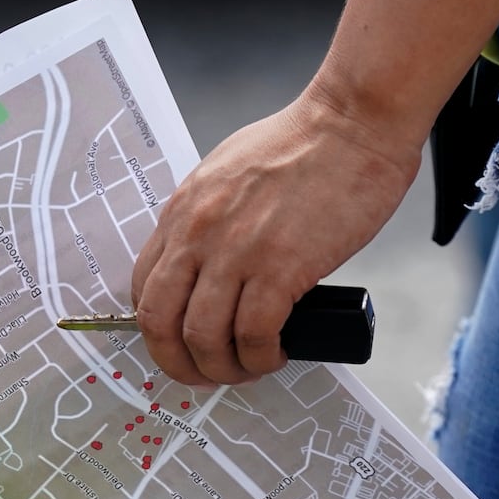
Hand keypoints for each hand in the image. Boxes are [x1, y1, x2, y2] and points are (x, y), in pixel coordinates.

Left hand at [130, 89, 420, 386]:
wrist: (353, 123)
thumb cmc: (306, 142)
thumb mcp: (229, 171)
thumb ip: (211, 216)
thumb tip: (214, 261)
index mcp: (184, 210)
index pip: (144, 288)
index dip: (158, 331)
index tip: (179, 344)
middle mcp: (199, 233)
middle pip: (160, 322)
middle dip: (178, 363)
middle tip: (205, 374)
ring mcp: (236, 251)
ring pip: (204, 338)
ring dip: (224, 368)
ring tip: (250, 368)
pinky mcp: (280, 267)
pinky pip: (255, 335)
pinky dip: (262, 357)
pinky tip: (278, 353)